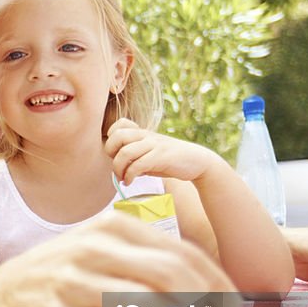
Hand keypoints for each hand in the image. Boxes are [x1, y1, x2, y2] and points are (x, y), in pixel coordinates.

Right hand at [0, 212, 236, 306]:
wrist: (10, 292)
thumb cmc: (73, 273)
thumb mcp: (107, 250)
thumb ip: (151, 261)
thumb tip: (214, 289)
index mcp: (113, 226)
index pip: (182, 253)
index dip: (216, 283)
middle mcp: (93, 246)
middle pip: (169, 276)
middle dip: (204, 306)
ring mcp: (72, 279)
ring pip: (142, 306)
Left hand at [105, 118, 219, 183]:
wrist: (197, 162)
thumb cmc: (170, 160)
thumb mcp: (149, 154)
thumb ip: (134, 157)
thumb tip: (117, 168)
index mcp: (143, 133)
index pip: (119, 125)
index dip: (111, 139)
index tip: (115, 154)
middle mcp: (147, 136)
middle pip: (117, 136)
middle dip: (110, 153)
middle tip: (117, 167)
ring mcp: (154, 145)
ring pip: (125, 152)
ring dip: (118, 169)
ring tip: (123, 178)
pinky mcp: (161, 156)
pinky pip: (138, 165)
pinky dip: (129, 176)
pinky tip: (130, 182)